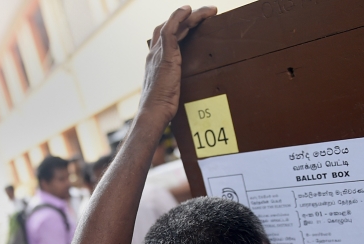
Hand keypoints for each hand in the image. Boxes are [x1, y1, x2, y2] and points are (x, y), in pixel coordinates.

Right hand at [138, 6, 216, 125]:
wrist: (153, 113)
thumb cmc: (162, 108)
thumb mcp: (170, 91)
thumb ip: (176, 83)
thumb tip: (187, 86)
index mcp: (155, 61)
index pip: (164, 36)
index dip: (178, 26)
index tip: (193, 23)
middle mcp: (155, 54)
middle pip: (169, 26)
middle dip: (187, 17)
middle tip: (206, 14)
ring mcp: (159, 53)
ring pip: (174, 25)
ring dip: (192, 15)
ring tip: (210, 11)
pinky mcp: (166, 55)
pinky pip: (170, 29)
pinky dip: (178, 16)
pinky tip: (189, 10)